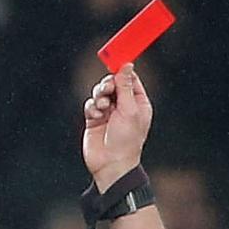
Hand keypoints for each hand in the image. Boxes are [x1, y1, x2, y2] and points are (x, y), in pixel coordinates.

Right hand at [83, 63, 151, 187]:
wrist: (111, 164)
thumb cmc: (126, 140)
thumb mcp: (129, 109)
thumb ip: (125, 86)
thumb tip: (126, 66)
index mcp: (138, 102)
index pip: (130, 79)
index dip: (122, 72)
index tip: (115, 65)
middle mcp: (123, 105)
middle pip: (113, 83)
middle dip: (108, 85)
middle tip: (107, 90)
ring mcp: (108, 112)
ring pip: (99, 92)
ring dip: (99, 96)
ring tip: (102, 106)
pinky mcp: (94, 119)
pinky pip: (90, 104)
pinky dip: (92, 107)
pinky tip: (96, 115)